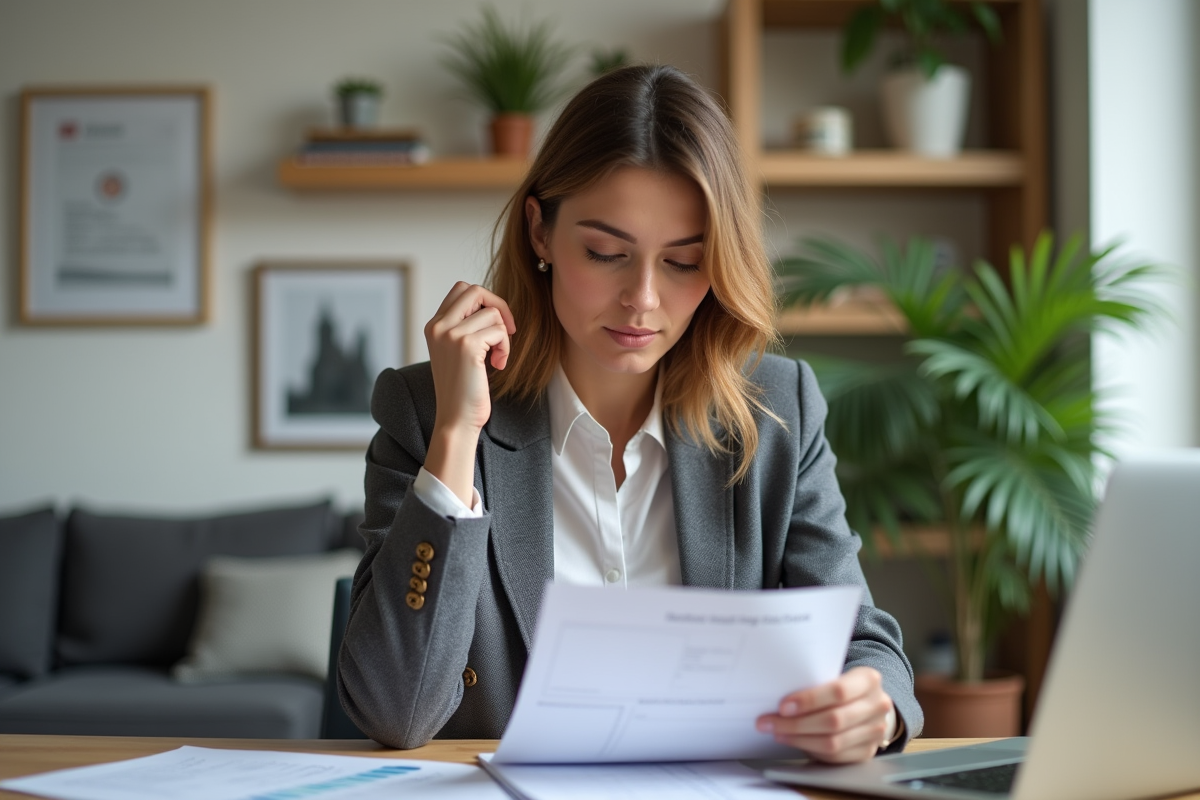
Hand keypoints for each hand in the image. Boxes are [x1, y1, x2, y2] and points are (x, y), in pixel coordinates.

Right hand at [424, 282, 515, 433]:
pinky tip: (498, 365)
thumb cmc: (463, 389)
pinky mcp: (466, 345)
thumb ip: (466, 327)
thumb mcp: (457, 352)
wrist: (456, 419)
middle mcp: (438, 326)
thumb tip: (493, 306)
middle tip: (507, 331)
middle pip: (475, 290)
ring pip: (492, 312)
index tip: (495, 324)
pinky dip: (505, 347)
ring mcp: (450, 334)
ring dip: (503, 335)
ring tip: (497, 357)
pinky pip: (499, 330)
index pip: (462, 290)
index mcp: (434, 326)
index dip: (485, 301)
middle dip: (499, 306)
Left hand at [756, 666, 894, 763]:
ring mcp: (875, 731)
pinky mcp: (868, 752)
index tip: (783, 706)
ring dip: (798, 738)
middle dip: (796, 723)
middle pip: (833, 720)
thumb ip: (816, 682)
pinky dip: (809, 749)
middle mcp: (877, 706)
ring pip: (832, 742)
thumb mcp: (835, 675)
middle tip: (769, 721)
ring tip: (777, 732)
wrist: (868, 704)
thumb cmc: (843, 688)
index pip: (838, 691)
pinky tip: (793, 741)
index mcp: (869, 680)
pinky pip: (834, 756)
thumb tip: (778, 693)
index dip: (809, 700)